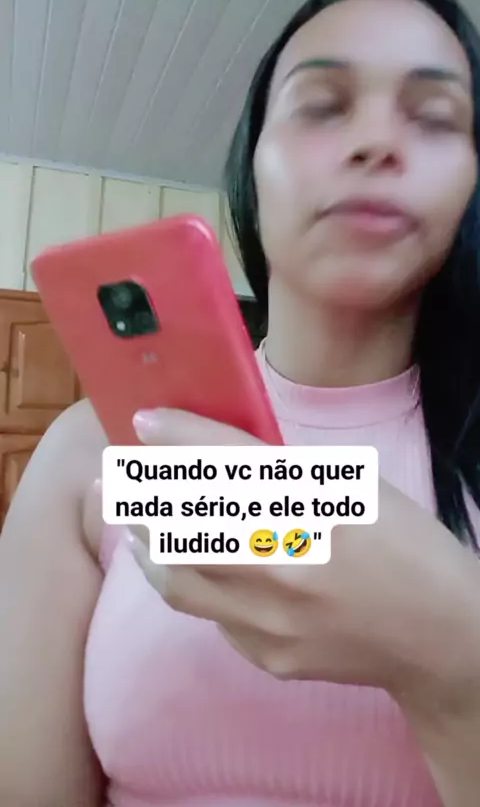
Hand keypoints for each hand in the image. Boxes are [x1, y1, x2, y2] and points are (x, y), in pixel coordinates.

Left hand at [129, 408, 479, 708]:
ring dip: (146, 543)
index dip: (179, 436)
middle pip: (186, 522)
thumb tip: (220, 456)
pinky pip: (209, 614)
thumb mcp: (356, 489)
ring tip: (132, 520)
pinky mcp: (268, 655)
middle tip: (116, 475)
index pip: (230, 463)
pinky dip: (188, 583)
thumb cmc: (403, 546)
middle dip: (140, 493)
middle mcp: (287, 566)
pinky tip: (179, 566)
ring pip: (179, 578)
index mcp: (317, 509)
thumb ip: (289, 476)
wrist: (435, 634)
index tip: (144, 421)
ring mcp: (274, 619)